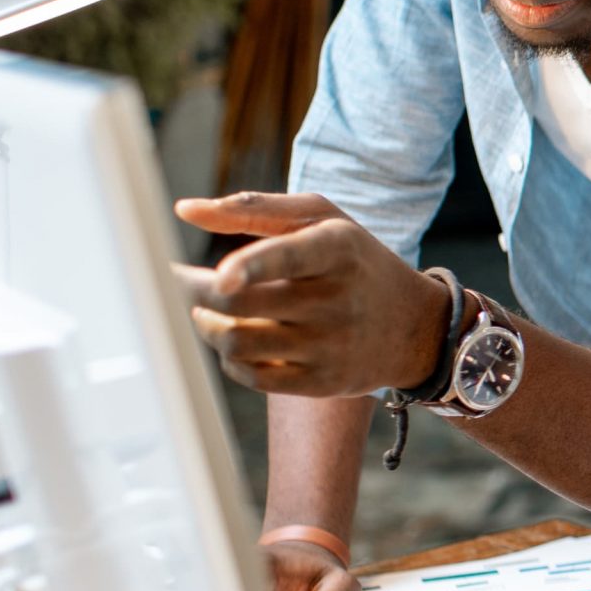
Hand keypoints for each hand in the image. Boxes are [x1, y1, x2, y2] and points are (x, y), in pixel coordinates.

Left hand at [173, 193, 451, 397]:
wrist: (415, 326)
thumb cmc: (355, 260)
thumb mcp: (323, 220)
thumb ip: (254, 207)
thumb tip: (183, 209)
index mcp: (338, 249)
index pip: (288, 258)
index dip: (251, 267)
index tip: (221, 277)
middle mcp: (337, 300)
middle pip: (238, 304)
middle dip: (191, 291)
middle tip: (175, 280)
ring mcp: (330, 346)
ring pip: (237, 343)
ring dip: (206, 326)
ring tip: (205, 312)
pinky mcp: (322, 382)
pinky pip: (252, 376)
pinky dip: (230, 358)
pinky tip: (233, 339)